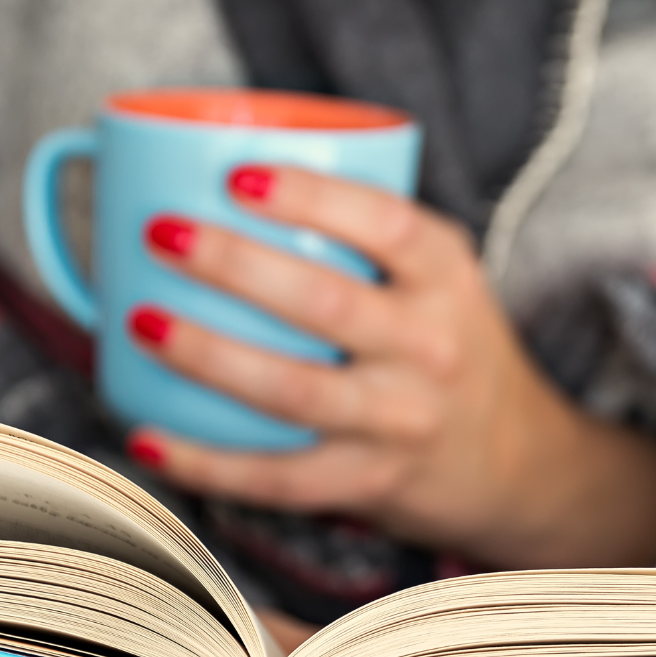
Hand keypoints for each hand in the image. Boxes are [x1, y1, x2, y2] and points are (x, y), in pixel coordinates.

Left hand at [125, 165, 655, 568]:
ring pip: (292, 390)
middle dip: (233, 264)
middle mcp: (431, 347)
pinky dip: (205, 461)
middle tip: (161, 232)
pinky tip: (147, 436)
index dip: (310, 197)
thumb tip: (221, 180)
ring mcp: (401, 420)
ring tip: (139, 320)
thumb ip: (367, 237)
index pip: (386, 225)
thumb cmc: (449, 348)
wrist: (515, 460)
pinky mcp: (370, 482)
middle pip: (325, 302)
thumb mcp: (441, 279)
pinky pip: (278, 477)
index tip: (237, 174)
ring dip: (207, 355)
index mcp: (448, 278)